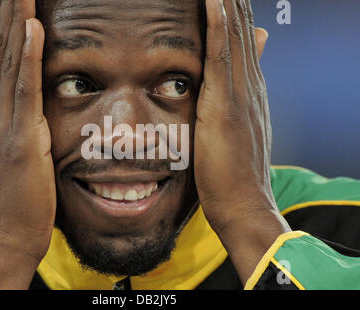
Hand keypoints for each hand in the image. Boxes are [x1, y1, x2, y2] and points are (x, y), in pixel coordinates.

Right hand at [0, 0, 55, 288]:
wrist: (6, 234)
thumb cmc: (6, 191)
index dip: (1, 20)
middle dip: (8, 11)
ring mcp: (2, 126)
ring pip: (11, 64)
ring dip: (17, 22)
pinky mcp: (20, 140)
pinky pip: (25, 92)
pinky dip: (29, 59)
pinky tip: (33, 29)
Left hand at [194, 0, 290, 284]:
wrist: (242, 203)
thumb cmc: (234, 171)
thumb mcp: (238, 131)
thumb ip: (239, 102)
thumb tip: (239, 91)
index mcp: (250, 91)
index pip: (242, 40)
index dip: (234, 13)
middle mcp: (250, 86)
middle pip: (242, 31)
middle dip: (232, 2)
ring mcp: (240, 95)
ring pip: (234, 37)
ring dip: (227, 4)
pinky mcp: (225, 107)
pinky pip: (222, 58)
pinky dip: (220, 27)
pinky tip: (214, 1)